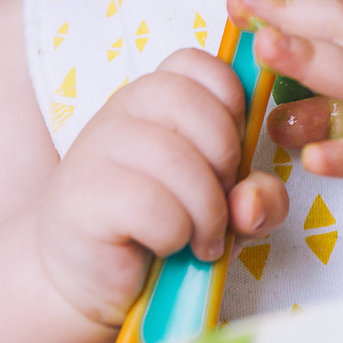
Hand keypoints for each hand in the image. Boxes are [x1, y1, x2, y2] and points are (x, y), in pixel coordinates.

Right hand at [32, 48, 288, 327]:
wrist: (92, 278)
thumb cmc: (164, 229)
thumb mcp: (229, 207)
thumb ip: (260, 197)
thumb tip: (252, 203)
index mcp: (153, 97)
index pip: (196, 64)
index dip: (231, 106)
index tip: (230, 154)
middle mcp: (120, 111)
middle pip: (192, 103)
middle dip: (225, 158)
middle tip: (221, 202)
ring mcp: (94, 150)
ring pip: (176, 159)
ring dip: (207, 210)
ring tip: (201, 238)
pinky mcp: (81, 198)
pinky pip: (151, 205)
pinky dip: (175, 233)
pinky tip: (167, 246)